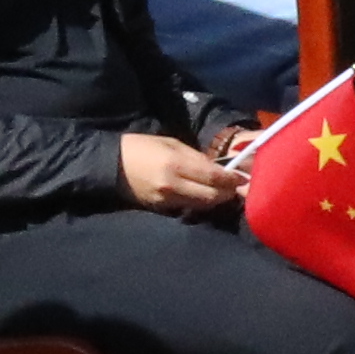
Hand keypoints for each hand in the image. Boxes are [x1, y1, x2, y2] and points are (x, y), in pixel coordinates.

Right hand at [116, 131, 245, 212]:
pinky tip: (203, 197)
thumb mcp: (171, 143)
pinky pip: (188, 208)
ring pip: (202, 206)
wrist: (112, 165)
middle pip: (211, 196)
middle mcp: (173, 186)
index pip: (212, 177)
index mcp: (175, 165)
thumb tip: (219, 169)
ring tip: (223, 192)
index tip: (242, 178)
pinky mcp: (161, 210)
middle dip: (227, 193)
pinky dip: (199, 203)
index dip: (231, 179)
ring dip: (215, 200)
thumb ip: (196, 157)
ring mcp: (167, 201)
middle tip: (237, 188)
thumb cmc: (142, 147)